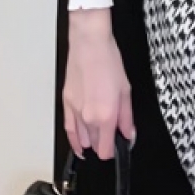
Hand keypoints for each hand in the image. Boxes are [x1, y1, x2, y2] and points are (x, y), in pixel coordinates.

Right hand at [62, 12, 135, 160]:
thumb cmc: (109, 61)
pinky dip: (74, 140)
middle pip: (95, 145)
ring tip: (99, 133)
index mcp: (105, 116)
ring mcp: (75, 112)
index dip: (114, 150)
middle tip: (113, 130)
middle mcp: (88, 118)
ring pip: (82, 140)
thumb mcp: (126, 90)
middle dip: (104, 142)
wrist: (89, 44)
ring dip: (91, 140)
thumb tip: (128, 134)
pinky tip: (79, 146)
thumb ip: (127, 117)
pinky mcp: (66, 104)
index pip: (106, 151)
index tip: (119, 145)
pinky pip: (68, 130)